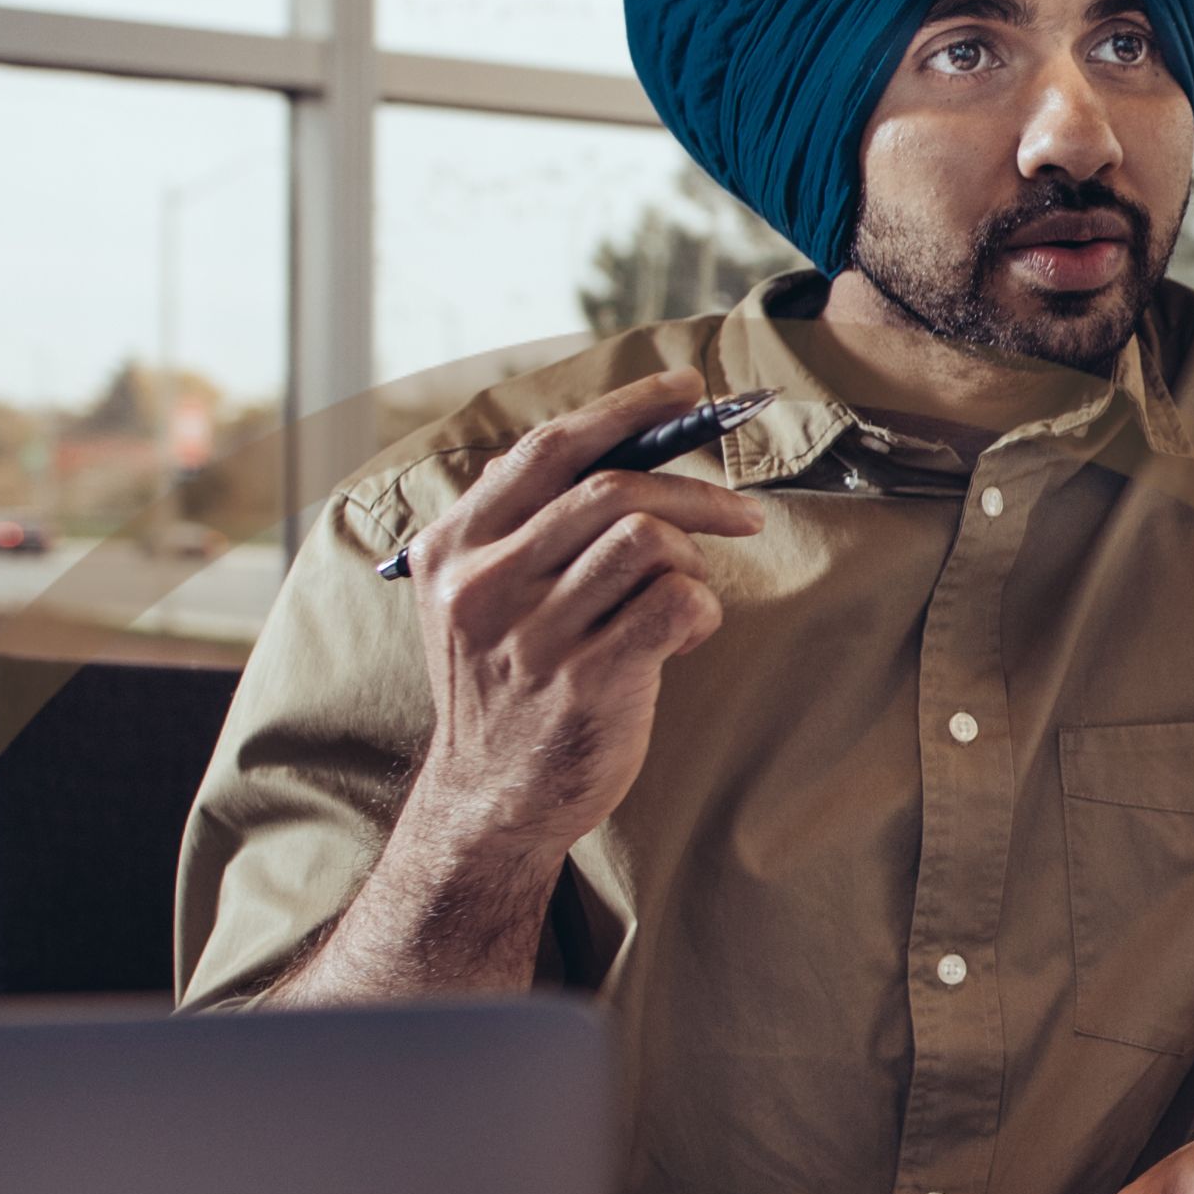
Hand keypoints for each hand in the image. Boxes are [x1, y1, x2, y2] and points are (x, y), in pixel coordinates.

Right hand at [391, 371, 763, 868]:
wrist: (487, 802)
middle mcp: (483, 585)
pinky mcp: (585, 685)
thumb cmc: (505, 686)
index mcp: (452, 547)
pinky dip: (699, 608)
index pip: (546, 449)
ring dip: (693, 560)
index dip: (624, 409)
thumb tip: (626, 444)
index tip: (684, 391)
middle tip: (741, 516)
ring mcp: (532, 637)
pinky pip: (676, 604)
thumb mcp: (479, 596)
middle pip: (610, 489)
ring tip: (687, 596)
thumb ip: (525, 525)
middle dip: (694, 491)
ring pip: (648, 541)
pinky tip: (683, 639)